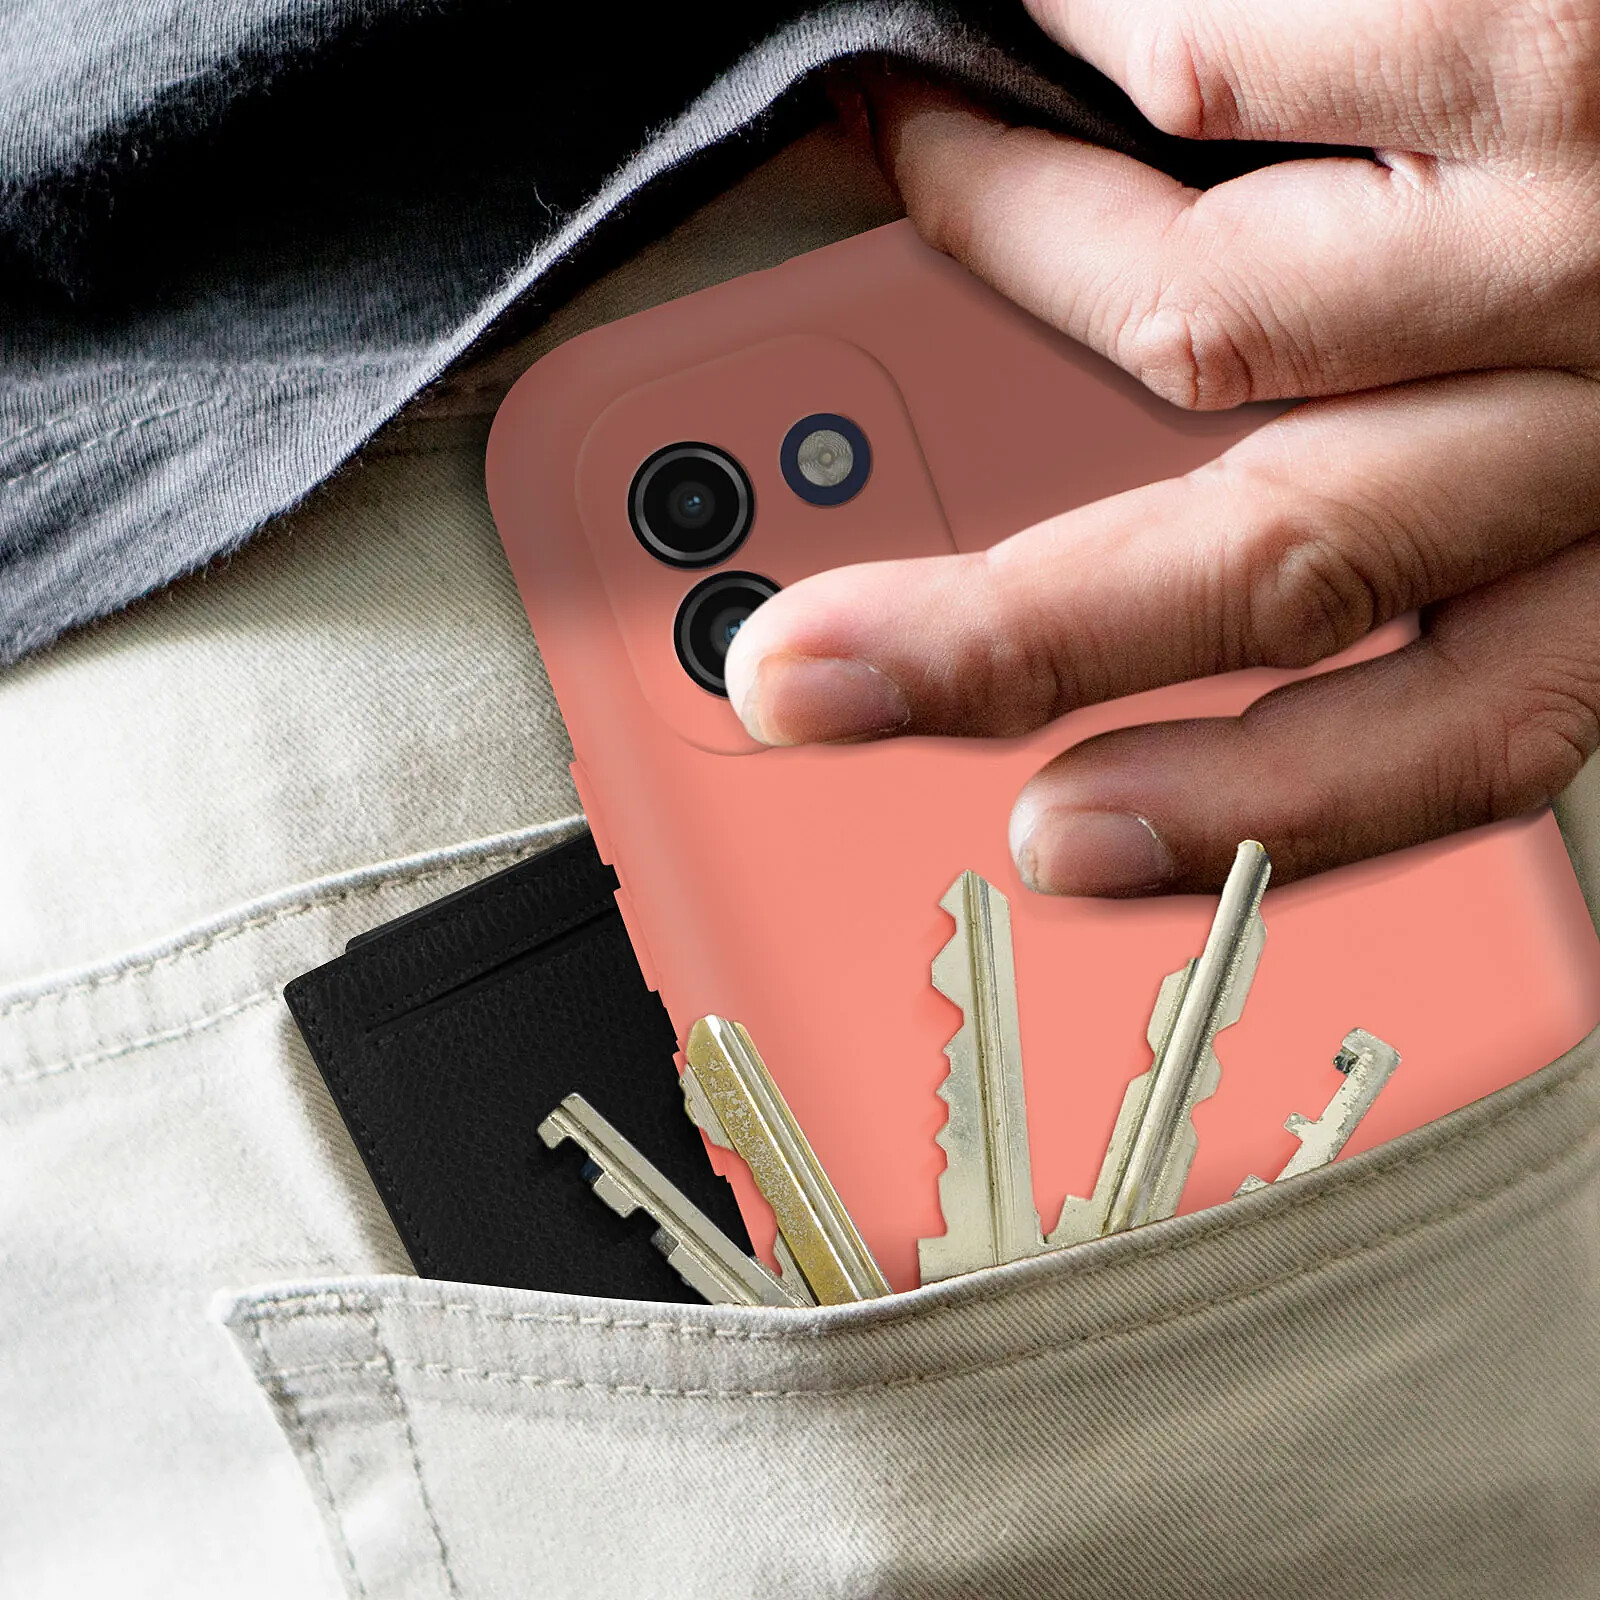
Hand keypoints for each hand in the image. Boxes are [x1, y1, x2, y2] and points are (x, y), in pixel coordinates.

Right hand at [724, 3, 1599, 894]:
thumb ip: (1402, 470)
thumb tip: (1133, 493)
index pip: (1439, 739)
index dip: (1226, 815)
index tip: (1055, 838)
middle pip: (1267, 573)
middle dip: (995, 637)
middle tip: (809, 670)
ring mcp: (1581, 223)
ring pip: (1194, 313)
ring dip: (1010, 230)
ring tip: (933, 146)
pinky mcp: (1542, 32)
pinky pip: (1213, 63)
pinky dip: (1090, 49)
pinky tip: (1058, 30)